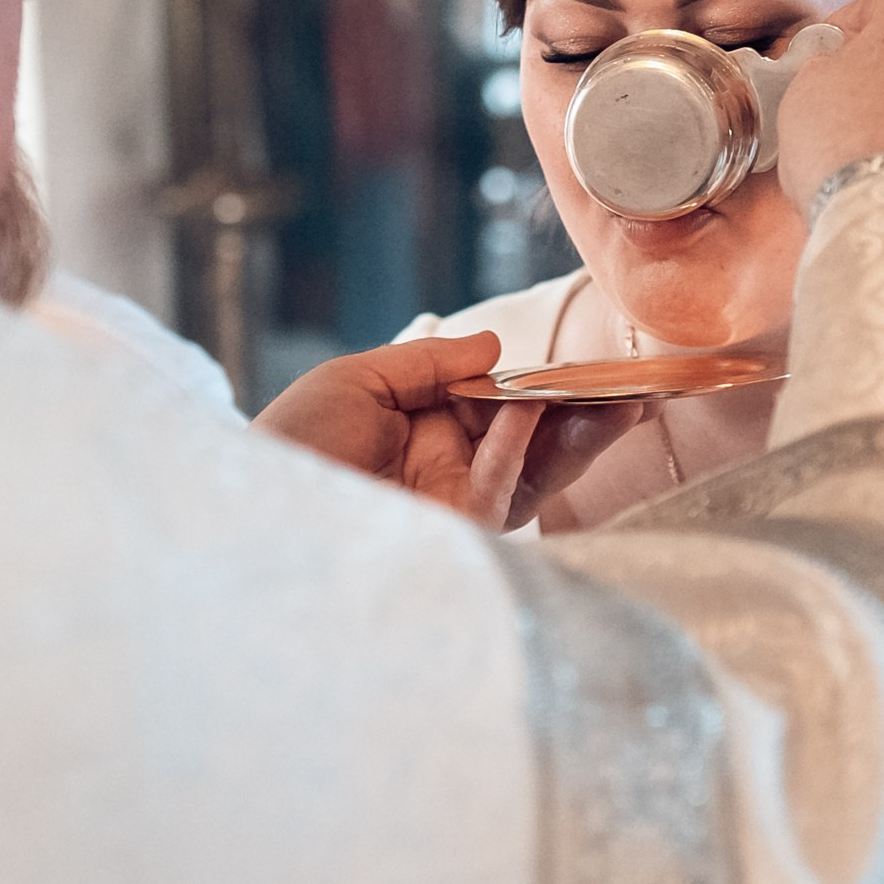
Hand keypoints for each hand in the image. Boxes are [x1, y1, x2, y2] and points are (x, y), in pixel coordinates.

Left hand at [252, 334, 643, 529]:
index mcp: (429, 433)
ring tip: (615, 400)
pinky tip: (529, 410)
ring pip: (533, 474)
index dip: (552, 391)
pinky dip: (515, 449)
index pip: (506, 409)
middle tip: (636, 392)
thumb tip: (497, 348)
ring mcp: (453, 507)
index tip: (596, 371)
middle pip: (535, 446)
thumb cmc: (288, 444)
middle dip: (586, 418)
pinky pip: (499, 491)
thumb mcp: (357, 381)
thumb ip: (430, 363)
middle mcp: (449, 473)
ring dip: (575, 437)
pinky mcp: (450, 535)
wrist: (248, 509)